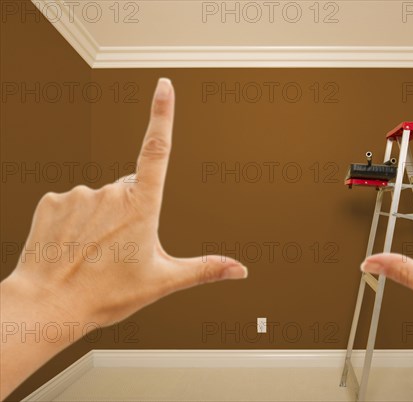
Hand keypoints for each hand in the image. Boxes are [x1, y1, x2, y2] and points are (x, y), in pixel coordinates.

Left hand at [1, 79, 246, 398]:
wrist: (48, 305)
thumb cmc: (105, 294)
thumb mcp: (162, 281)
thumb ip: (204, 269)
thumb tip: (240, 270)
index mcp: (141, 206)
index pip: (156, 149)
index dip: (162, 114)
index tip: (164, 86)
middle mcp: (110, 193)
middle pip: (130, 189)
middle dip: (131, 210)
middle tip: (121, 248)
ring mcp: (79, 194)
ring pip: (101, 198)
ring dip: (102, 218)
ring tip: (94, 252)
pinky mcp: (52, 201)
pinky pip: (72, 203)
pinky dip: (76, 220)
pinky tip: (73, 245)